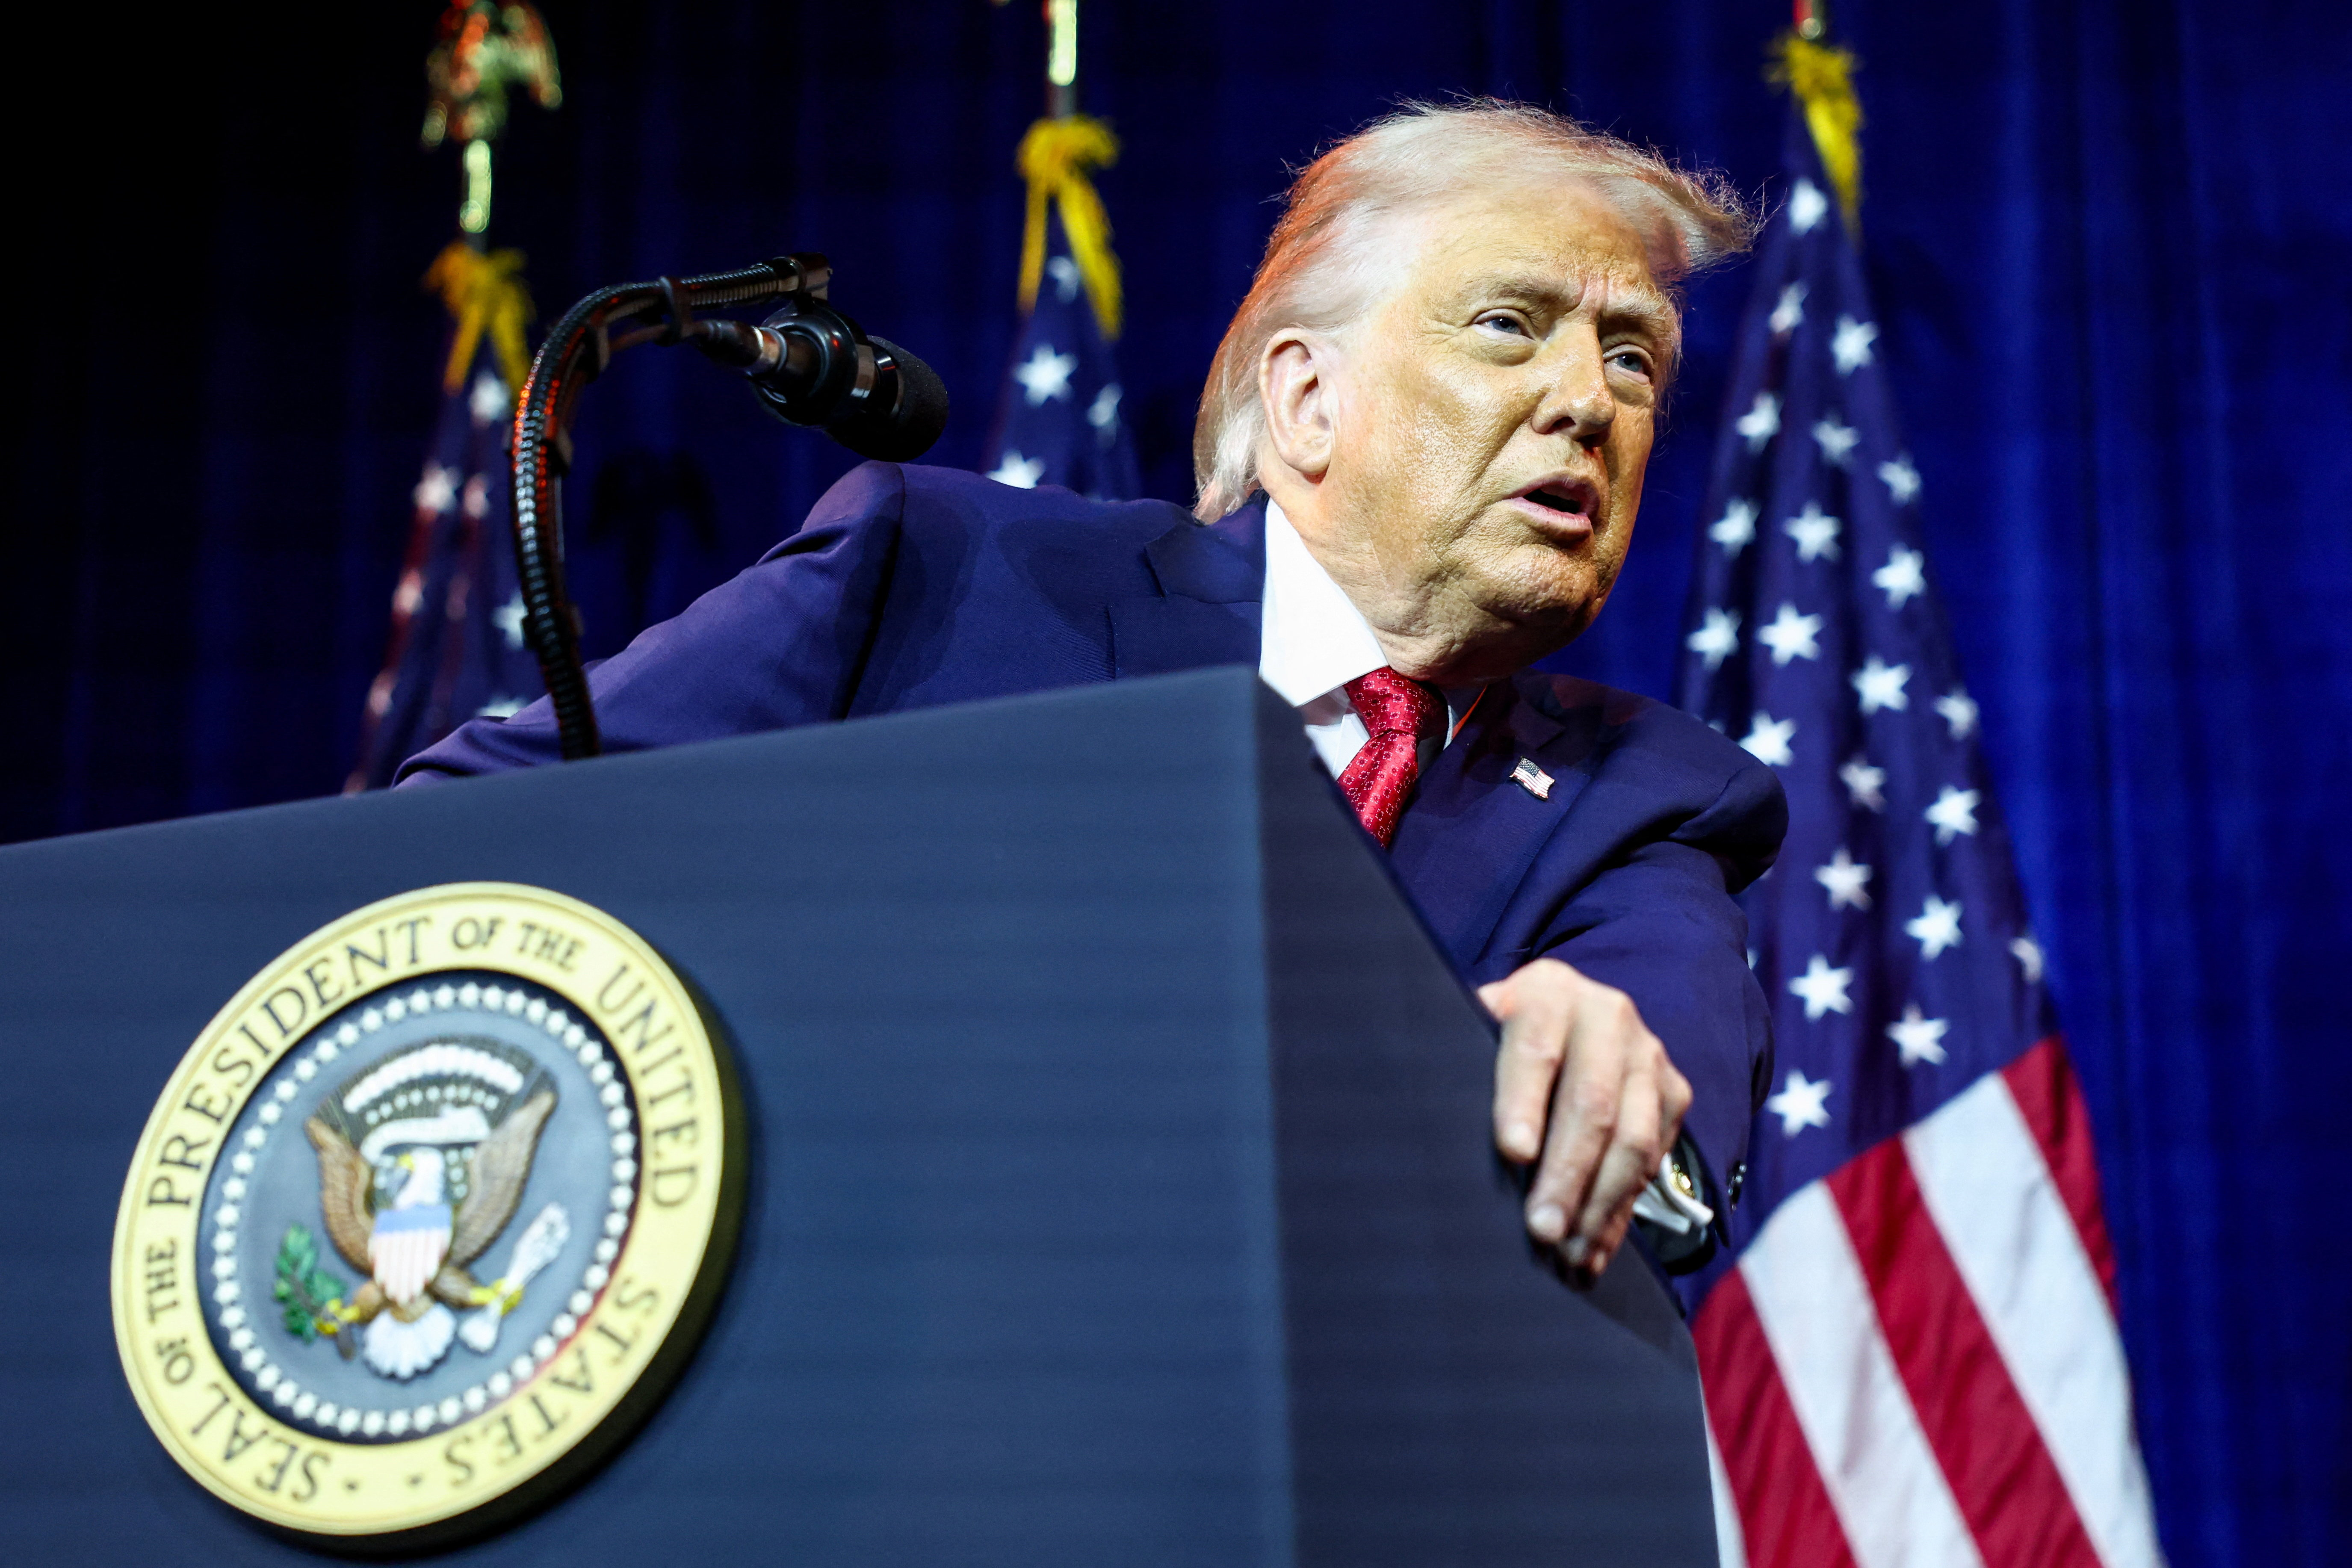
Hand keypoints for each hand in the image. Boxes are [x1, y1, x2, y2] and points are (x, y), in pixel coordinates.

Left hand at [1481, 958, 1692, 1277]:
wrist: (1568, 1014)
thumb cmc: (1504, 1037)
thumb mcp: (1478, 1030)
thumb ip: (1466, 1064)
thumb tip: (1435, 1125)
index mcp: (1547, 993)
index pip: (1534, 1049)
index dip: (1523, 1102)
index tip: (1513, 1152)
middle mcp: (1607, 1016)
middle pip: (1592, 1104)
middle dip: (1566, 1174)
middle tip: (1541, 1230)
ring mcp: (1647, 1054)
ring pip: (1632, 1140)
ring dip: (1598, 1205)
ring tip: (1568, 1255)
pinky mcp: (1672, 1092)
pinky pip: (1654, 1160)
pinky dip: (1622, 1211)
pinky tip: (1594, 1247)